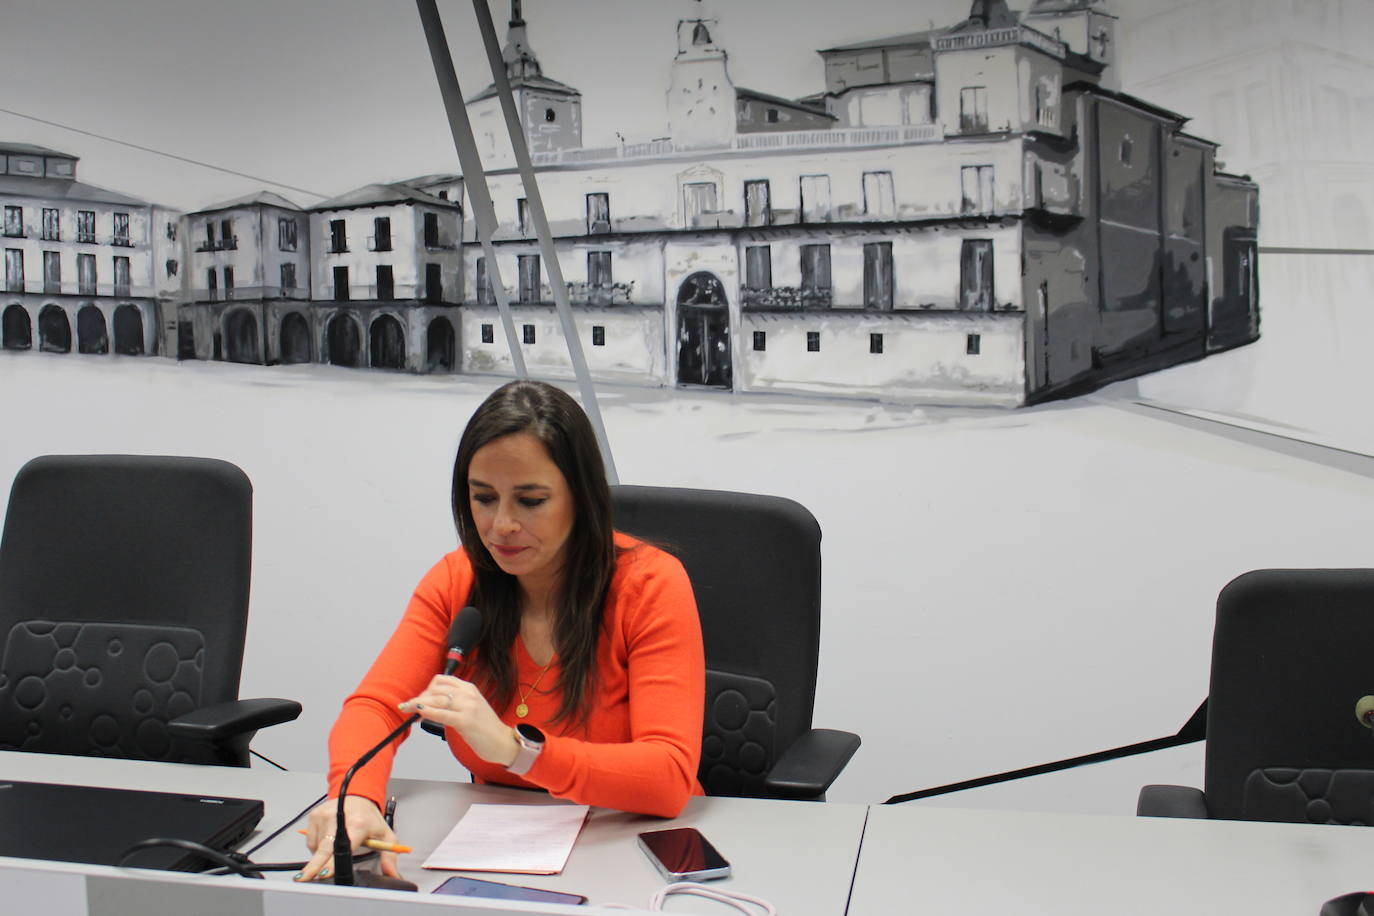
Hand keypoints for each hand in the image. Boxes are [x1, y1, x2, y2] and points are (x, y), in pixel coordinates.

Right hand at [296, 795, 401, 881]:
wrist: (358, 796)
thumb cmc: (369, 817)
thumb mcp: (385, 835)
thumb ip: (389, 856)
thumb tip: (392, 874)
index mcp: (358, 824)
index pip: (343, 847)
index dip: (333, 862)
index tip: (325, 873)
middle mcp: (338, 818)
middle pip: (324, 849)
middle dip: (314, 867)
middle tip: (306, 878)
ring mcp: (324, 816)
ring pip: (316, 848)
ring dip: (322, 855)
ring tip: (335, 845)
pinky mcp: (314, 815)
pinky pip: (311, 841)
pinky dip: (317, 846)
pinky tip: (328, 839)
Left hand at [400, 675, 519, 766]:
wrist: (502, 742)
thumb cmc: (486, 729)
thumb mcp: (470, 709)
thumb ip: (453, 704)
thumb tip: (429, 706)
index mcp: (469, 688)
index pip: (441, 680)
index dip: (427, 688)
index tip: (419, 699)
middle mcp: (468, 694)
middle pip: (436, 689)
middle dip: (419, 698)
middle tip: (410, 707)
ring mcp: (468, 706)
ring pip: (436, 699)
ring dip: (418, 704)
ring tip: (408, 709)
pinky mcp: (466, 721)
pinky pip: (442, 714)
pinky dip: (428, 712)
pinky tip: (419, 713)